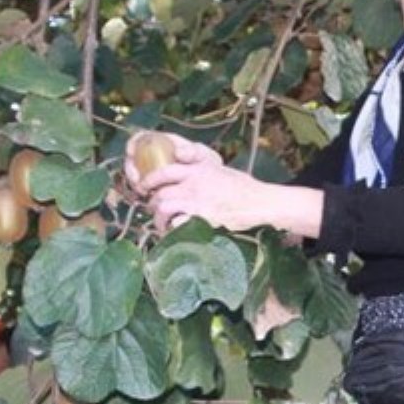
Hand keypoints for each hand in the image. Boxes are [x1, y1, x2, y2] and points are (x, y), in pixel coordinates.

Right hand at [121, 131, 220, 193]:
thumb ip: (193, 152)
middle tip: (138, 181)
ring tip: (143, 192)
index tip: (132, 152)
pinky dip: (143, 194)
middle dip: (131, 170)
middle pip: (133, 159)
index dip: (133, 143)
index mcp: (164, 143)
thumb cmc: (209, 167)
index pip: (142, 138)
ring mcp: (153, 172)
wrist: (215, 185)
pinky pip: (143, 189)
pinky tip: (149, 199)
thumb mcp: (205, 156)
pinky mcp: (155, 187)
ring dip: (136, 184)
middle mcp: (154, 156)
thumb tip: (177, 152)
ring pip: (136, 176)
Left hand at [138, 160, 262, 234]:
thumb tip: (186, 172)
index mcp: (198, 169)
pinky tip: (175, 233)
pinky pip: (176, 224)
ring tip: (161, 226)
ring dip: (159, 219)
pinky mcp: (201, 218)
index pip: (164, 171)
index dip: (149, 180)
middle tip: (154, 211)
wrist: (259, 202)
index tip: (144, 188)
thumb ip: (200, 170)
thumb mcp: (220, 170)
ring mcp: (196, 201)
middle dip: (153, 204)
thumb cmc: (244, 187)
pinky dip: (172, 230)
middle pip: (160, 192)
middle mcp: (193, 183)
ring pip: (163, 208)